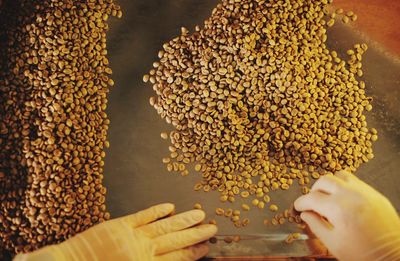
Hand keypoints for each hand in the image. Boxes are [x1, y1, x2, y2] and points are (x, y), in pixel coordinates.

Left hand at [14, 203, 216, 260]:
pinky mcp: (121, 224)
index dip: (194, 251)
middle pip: (176, 242)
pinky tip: (170, 206)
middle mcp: (144, 251)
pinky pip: (143, 215)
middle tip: (212, 227)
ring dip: (183, 220)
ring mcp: (133, 236)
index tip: (207, 246)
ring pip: (164, 227)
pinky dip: (157, 211)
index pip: (178, 259)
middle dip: (195, 235)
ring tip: (199, 214)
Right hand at [294, 170, 399, 260]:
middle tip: (312, 203)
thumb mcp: (334, 244)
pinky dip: (344, 186)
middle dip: (313, 191)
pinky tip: (343, 200)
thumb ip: (316, 226)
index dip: (301, 202)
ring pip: (339, 175)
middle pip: (323, 181)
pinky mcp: (375, 194)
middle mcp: (351, 194)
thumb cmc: (364, 254)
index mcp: (338, 208)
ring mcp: (365, 192)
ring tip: (328, 197)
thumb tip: (305, 214)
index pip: (311, 198)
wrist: (395, 257)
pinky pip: (355, 181)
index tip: (298, 207)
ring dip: (329, 184)